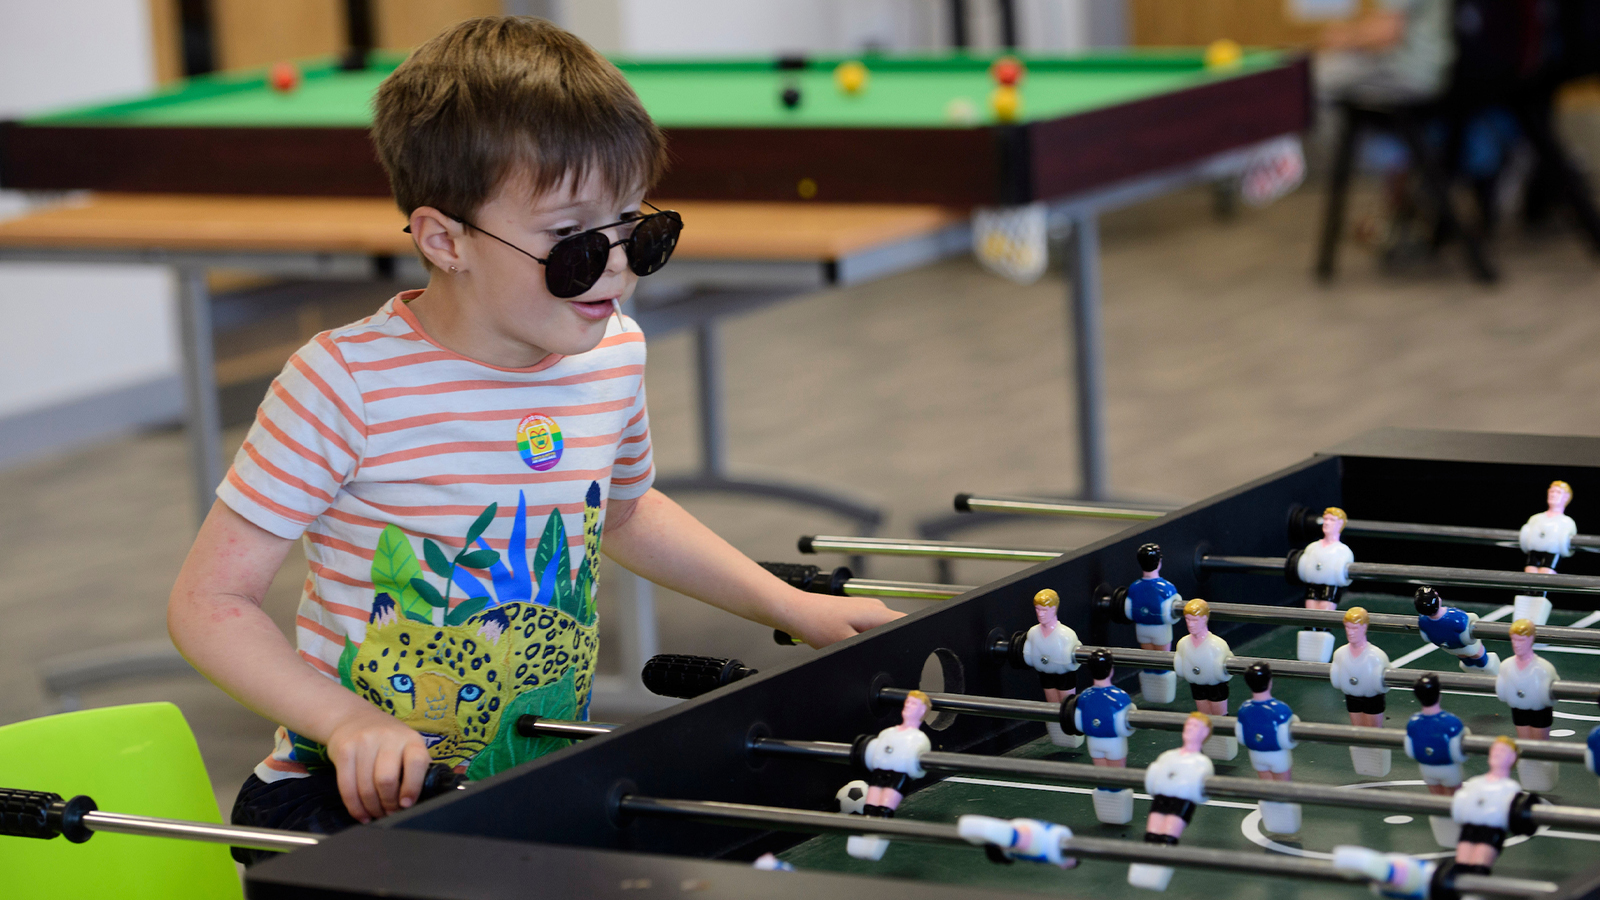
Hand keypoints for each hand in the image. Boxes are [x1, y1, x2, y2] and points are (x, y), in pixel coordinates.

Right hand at [325, 711, 432, 822]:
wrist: (353, 718)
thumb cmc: (387, 739)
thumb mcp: (407, 745)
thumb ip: (416, 768)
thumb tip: (422, 799)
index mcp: (410, 738)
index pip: (416, 763)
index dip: (412, 787)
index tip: (406, 804)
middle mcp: (388, 737)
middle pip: (386, 780)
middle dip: (388, 804)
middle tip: (390, 813)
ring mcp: (364, 743)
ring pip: (366, 788)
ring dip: (372, 809)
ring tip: (376, 814)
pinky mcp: (344, 751)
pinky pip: (347, 787)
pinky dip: (355, 807)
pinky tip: (362, 815)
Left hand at [781, 590, 902, 647]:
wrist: (797, 612)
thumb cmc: (815, 623)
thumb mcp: (845, 644)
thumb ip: (870, 651)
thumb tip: (885, 659)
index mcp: (877, 612)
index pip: (907, 624)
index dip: (909, 641)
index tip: (901, 654)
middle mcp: (876, 607)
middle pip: (896, 630)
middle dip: (886, 644)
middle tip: (864, 652)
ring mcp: (867, 608)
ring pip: (882, 630)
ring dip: (873, 641)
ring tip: (850, 642)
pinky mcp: (858, 612)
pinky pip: (871, 628)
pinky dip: (863, 637)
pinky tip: (846, 638)